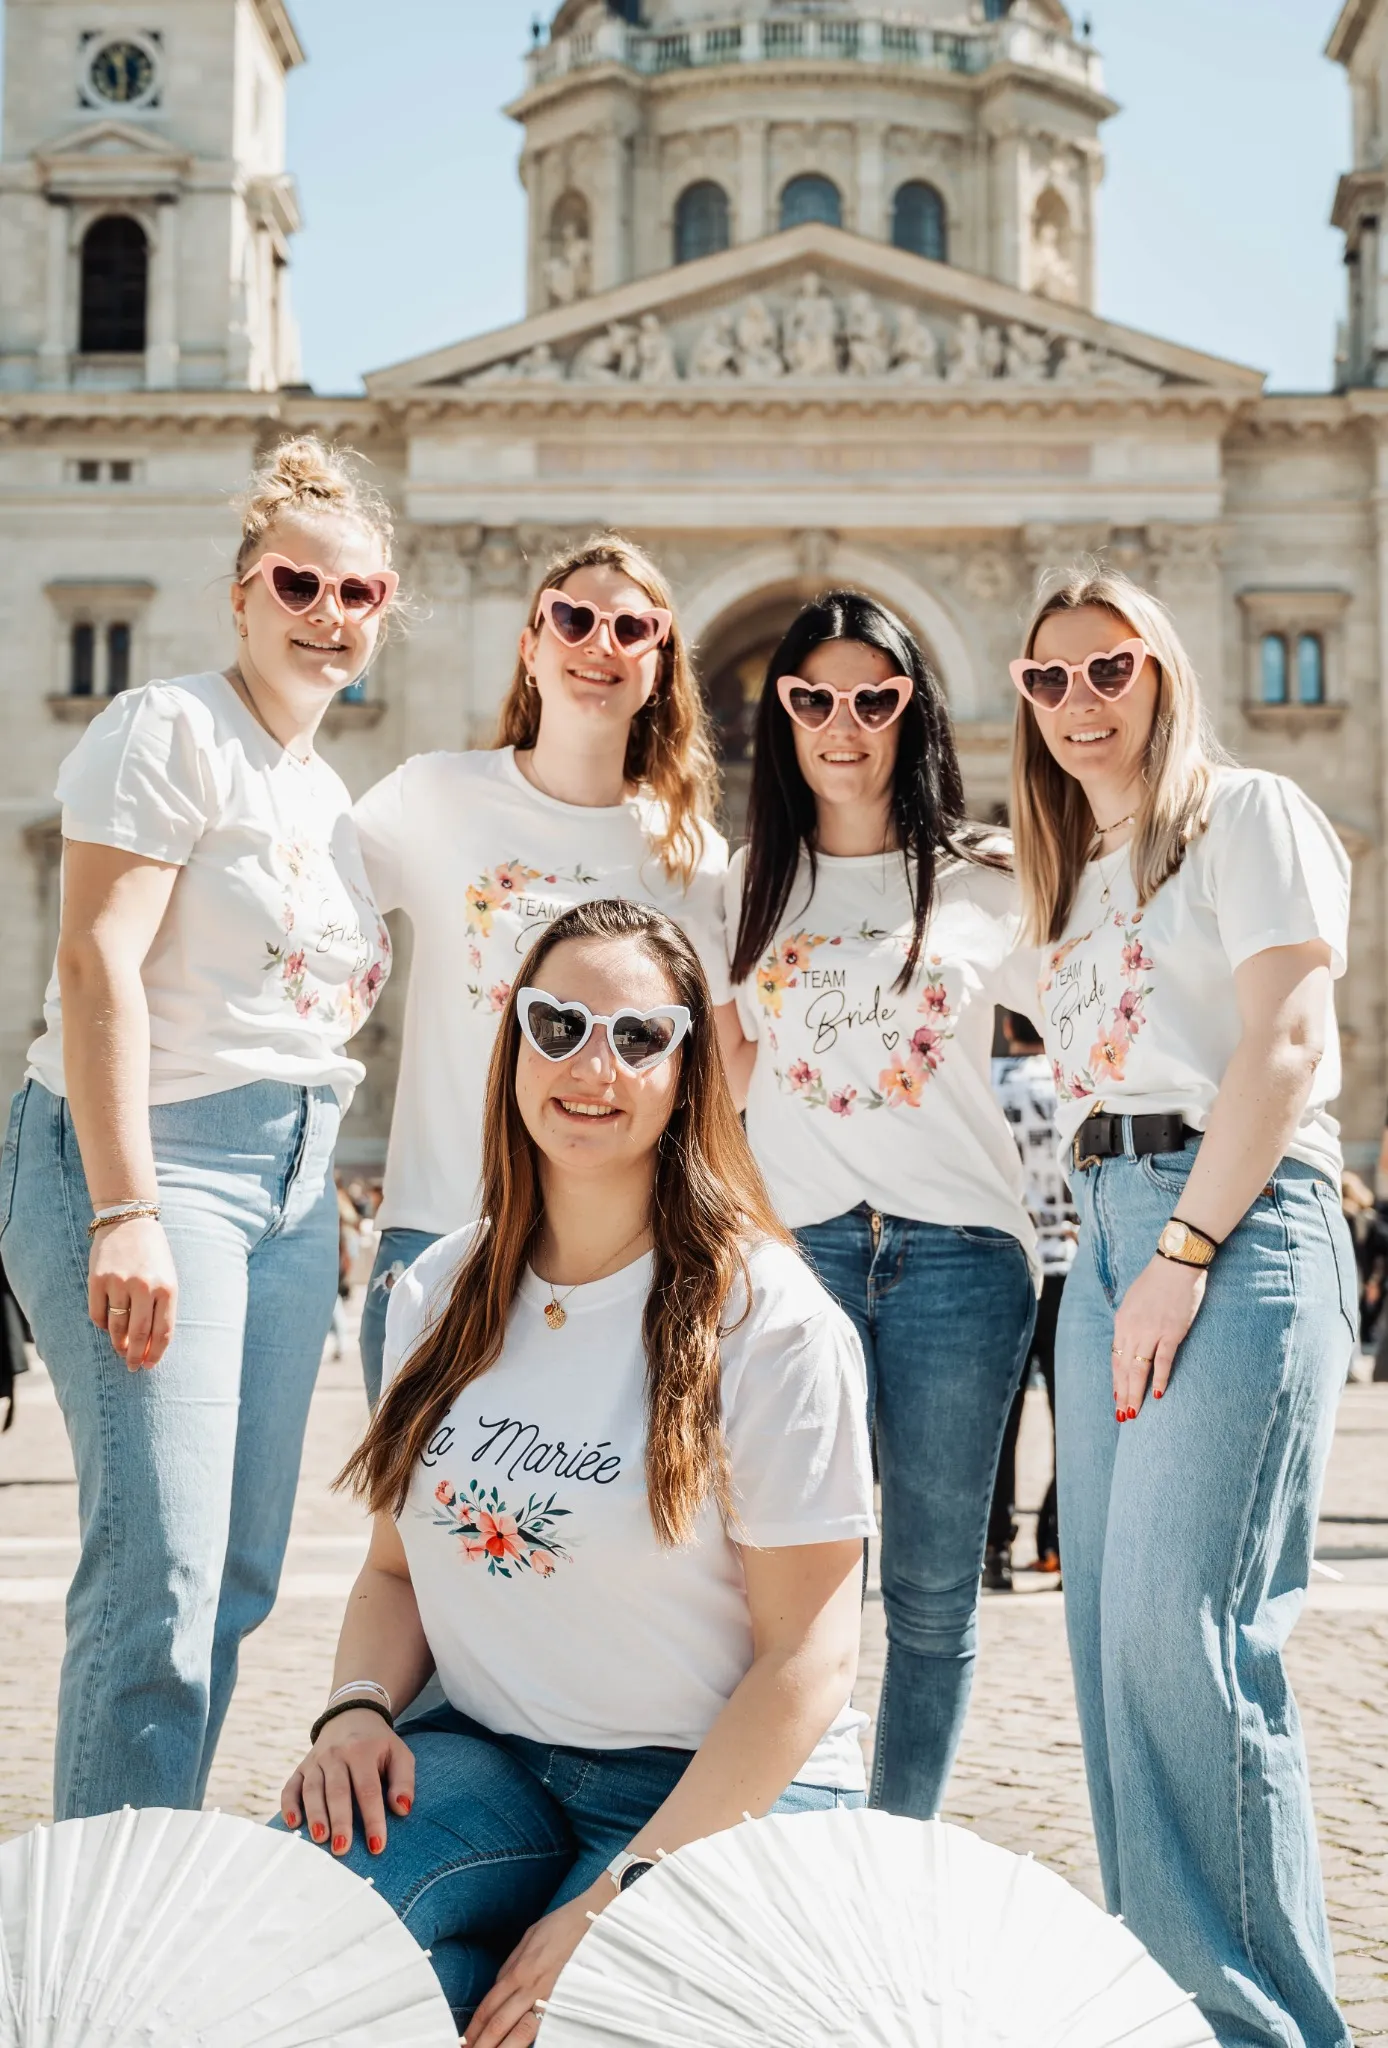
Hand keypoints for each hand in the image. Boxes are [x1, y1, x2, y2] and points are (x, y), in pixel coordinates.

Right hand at [87, 1214, 177, 1369]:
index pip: (163, 1331)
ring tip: (121, 1350)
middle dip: (136, 1356)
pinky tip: (107, 1326)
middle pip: (139, 1334)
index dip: (156, 1353)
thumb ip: (161, 1309)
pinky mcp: (97, 1279)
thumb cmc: (152, 1256)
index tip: (149, 1366)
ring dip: (118, 1343)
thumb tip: (149, 1345)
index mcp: (167, 1288)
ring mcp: (119, 1282)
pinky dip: (102, 1325)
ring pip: (116, 1327)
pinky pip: (97, 1314)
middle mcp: (144, 1286)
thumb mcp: (166, 1278)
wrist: (128, 1221)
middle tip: (133, 1367)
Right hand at [281, 1710, 414, 1856]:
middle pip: (337, 1791)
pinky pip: (291, 1786)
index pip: (368, 1789)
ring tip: (320, 1839)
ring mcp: (316, 1760)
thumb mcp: (399, 1754)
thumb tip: (402, 1809)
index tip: (377, 1846)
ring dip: (315, 1815)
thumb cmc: (379, 1745)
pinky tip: (293, 1823)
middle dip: (340, 1821)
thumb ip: (404, 1781)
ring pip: (312, 1789)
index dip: (373, 1819)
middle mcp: (336, 1754)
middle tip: (342, 1849)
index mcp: (362, 1751)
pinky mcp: (301, 1767)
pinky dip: (289, 1805)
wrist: (352, 1716)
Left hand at [465, 1884, 606, 2047]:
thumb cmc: (562, 1925)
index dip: (474, 2028)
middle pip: (499, 2023)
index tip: (463, 2042)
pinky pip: (545, 2027)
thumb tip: (497, 1987)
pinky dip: (531, 2040)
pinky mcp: (567, 2001)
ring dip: (502, 2047)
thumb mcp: (529, 1938)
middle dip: (482, 2044)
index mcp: (519, 1971)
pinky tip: (523, 2047)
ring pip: (521, 2032)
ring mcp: (550, 1997)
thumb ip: (511, 1965)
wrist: (595, 1917)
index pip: (489, 2007)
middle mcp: (531, 1987)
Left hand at [1111, 1254, 1205, 1417]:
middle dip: (1122, 1394)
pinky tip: (1157, 1393)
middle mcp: (1132, 1329)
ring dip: (1135, 1392)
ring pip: (1139, 1368)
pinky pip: (1163, 1360)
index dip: (1116, 1381)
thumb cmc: (1156, 1281)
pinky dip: (1160, 1378)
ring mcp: (1152, 1331)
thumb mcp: (1134, 1301)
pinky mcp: (1171, 1332)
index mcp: (1122, 1322)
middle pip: (1124, 1368)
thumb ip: (1130, 1323)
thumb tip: (1129, 1343)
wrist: (1176, 1264)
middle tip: (1122, 1415)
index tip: (1116, 1398)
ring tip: (1134, 1412)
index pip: (1116, 1358)